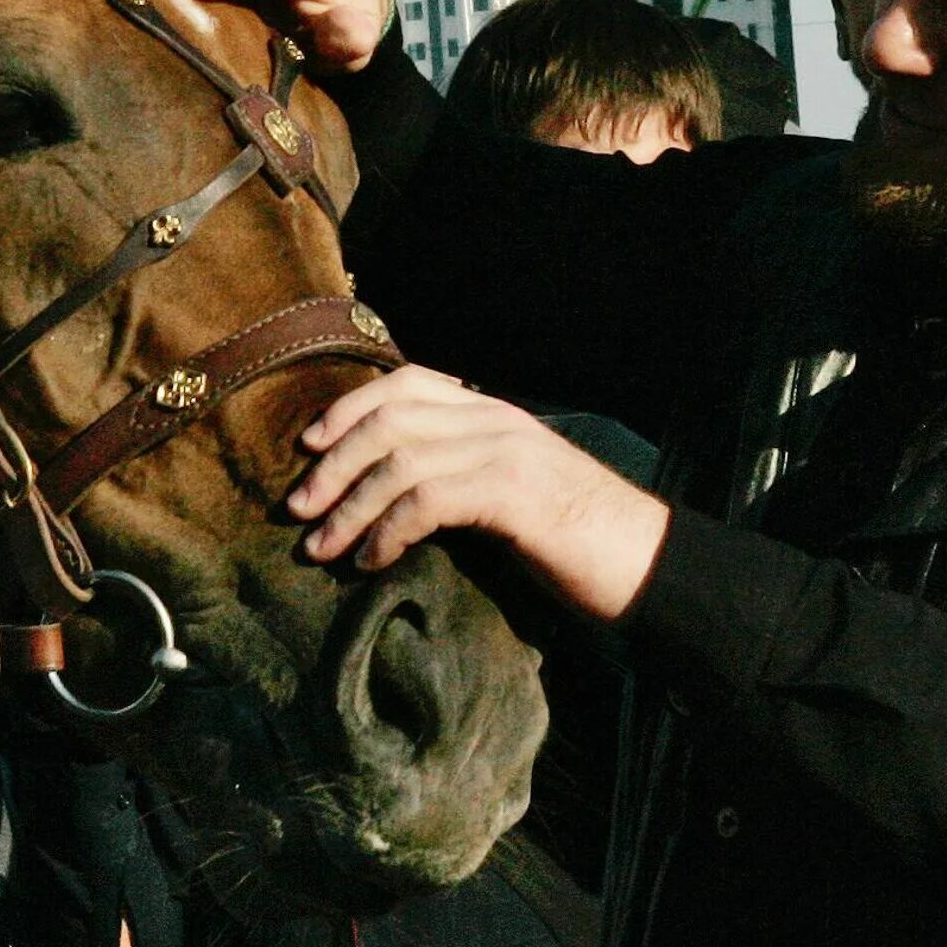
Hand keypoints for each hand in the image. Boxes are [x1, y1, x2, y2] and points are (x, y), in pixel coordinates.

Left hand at [287, 365, 670, 622]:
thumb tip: (393, 501)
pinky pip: (427, 499)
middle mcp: (495, 420)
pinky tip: (373, 562)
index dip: (349, 409)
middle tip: (298, 510)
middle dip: (334, 464)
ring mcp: (505, 451)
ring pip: (399, 460)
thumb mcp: (509, 494)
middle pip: (390, 418)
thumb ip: (461, 479)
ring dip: (349, 506)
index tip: (309, 447)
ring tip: (322, 548)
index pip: (407, 383)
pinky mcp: (513, 492)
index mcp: (492, 413)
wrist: (648, 563)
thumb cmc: (575, 541)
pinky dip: (388, 530)